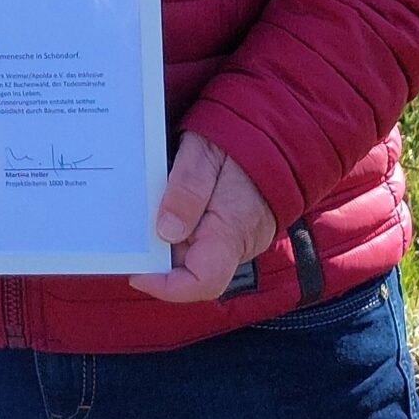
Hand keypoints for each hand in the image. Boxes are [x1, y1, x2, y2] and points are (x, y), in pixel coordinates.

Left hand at [130, 130, 278, 303]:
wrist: (285, 131)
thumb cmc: (243, 138)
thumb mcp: (205, 153)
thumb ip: (187, 189)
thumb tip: (166, 231)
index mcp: (233, 230)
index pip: (202, 282)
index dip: (165, 286)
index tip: (137, 271)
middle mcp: (240, 243)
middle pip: (192, 271)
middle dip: (159, 258)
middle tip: (133, 232)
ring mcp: (240, 238)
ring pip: (196, 256)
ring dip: (169, 241)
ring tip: (150, 210)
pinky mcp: (237, 230)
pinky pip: (206, 241)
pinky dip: (183, 231)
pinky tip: (168, 206)